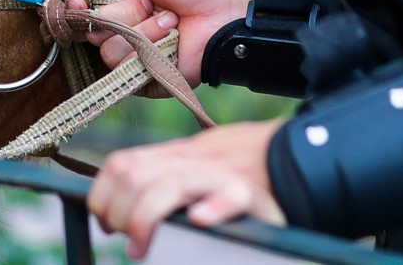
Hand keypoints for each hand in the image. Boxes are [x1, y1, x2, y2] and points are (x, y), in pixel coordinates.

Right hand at [62, 0, 256, 82]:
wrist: (228, 10)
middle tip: (151, 1)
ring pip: (110, 51)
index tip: (80, 0)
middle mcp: (124, 29)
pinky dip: (151, 51)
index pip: (81, 10)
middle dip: (122, 12)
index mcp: (120, 0)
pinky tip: (172, 40)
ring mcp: (135, 56)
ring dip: (142, 31)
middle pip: (93, 31)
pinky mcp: (148, 80)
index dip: (77, 7)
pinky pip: (128, 72)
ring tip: (170, 20)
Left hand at [89, 120, 286, 257]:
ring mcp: (222, 174)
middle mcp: (195, 160)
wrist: (299, 156)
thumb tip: (120, 201)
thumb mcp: (199, 165)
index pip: (123, 163)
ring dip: (144, 217)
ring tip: (139, 247)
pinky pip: (231, 195)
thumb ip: (165, 176)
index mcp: (179, 155)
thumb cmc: (245, 169)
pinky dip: (214, 207)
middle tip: (124, 240)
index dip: (103, 193)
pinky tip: (199, 220)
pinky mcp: (253, 194)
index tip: (103, 221)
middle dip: (118, 211)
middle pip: (137, 176)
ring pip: (170, 185)